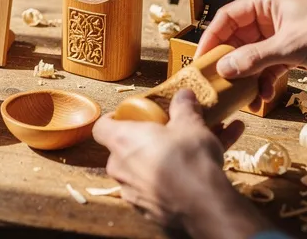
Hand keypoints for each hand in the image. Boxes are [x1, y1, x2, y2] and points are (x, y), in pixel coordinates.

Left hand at [93, 91, 267, 236]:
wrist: (204, 205)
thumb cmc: (188, 159)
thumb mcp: (189, 124)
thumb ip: (184, 108)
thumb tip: (184, 96)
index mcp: (122, 141)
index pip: (101, 127)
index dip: (112, 119)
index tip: (127, 116)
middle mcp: (121, 168)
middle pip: (127, 150)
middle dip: (148, 142)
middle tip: (169, 134)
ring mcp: (133, 192)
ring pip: (149, 169)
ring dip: (169, 158)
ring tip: (199, 149)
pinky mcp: (150, 210)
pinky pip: (162, 187)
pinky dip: (177, 178)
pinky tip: (205, 170)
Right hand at [195, 0, 306, 101]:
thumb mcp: (289, 46)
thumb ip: (254, 58)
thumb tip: (223, 69)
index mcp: (267, 2)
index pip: (228, 17)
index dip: (212, 38)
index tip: (201, 60)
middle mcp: (271, 17)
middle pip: (238, 38)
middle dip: (230, 61)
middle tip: (217, 81)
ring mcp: (281, 36)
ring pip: (253, 55)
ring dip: (248, 74)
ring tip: (243, 94)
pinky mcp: (292, 53)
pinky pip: (268, 66)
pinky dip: (264, 80)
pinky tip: (263, 95)